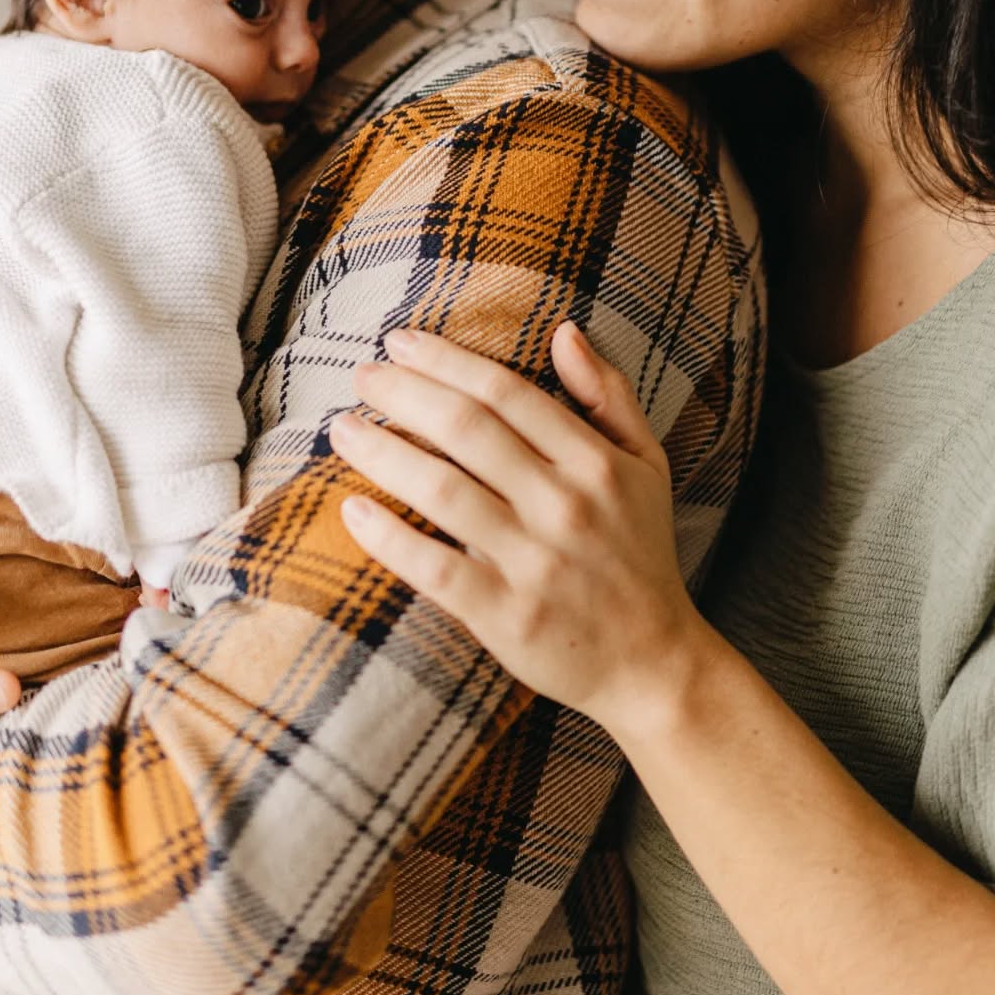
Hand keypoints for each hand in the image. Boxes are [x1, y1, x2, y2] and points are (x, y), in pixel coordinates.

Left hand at [330, 322, 703, 738]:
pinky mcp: (506, 617)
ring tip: (342, 428)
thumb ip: (609, 394)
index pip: (506, 392)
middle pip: (465, 428)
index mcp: (595, 462)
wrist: (651, 663)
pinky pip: (434, 568)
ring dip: (381, 452)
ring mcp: (534, 562)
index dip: (446, 360)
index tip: (400, 341)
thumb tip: (564, 330)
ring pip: (441, 489)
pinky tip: (351, 509)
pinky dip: (388, 537)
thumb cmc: (639, 553)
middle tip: (361, 374)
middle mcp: (564, 505)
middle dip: (402, 392)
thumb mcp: (647, 465)